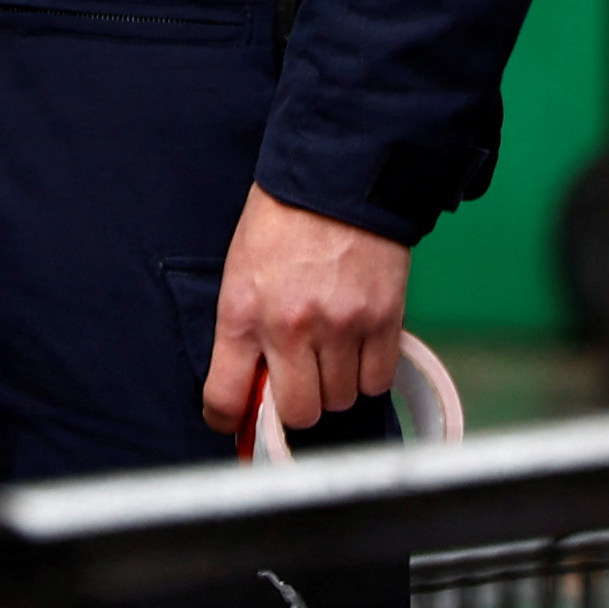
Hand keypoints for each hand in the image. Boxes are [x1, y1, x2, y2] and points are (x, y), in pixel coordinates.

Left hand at [204, 186, 406, 442]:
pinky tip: (357, 348)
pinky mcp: (383, 321)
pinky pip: (377, 381)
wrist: (332, 184)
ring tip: (328, 352)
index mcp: (242, 314)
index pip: (226, 394)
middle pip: (299, 412)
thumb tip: (251, 383)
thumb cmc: (277, 226)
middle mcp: (290, 327)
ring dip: (334, 386)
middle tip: (297, 381)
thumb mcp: (239, 274)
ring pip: (341, 400)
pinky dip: (367, 375)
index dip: (227, 420)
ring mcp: (340, 327)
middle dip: (296, 405)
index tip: (232, 423)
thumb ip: (243, 331)